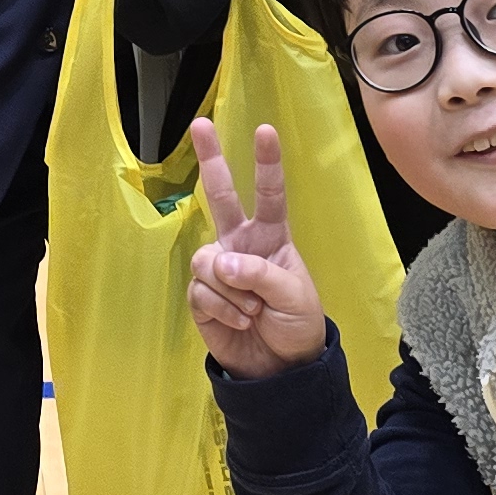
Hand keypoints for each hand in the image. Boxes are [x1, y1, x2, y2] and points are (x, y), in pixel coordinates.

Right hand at [185, 119, 326, 376]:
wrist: (279, 370)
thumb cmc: (296, 324)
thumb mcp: (294, 297)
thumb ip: (261, 274)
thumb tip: (221, 264)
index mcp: (271, 237)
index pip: (270, 195)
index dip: (267, 163)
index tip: (265, 130)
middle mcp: (240, 244)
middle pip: (221, 197)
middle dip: (210, 160)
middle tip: (199, 124)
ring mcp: (218, 268)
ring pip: (207, 259)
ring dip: (232, 289)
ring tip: (253, 310)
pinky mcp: (200, 296)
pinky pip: (201, 291)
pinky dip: (222, 309)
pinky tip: (239, 321)